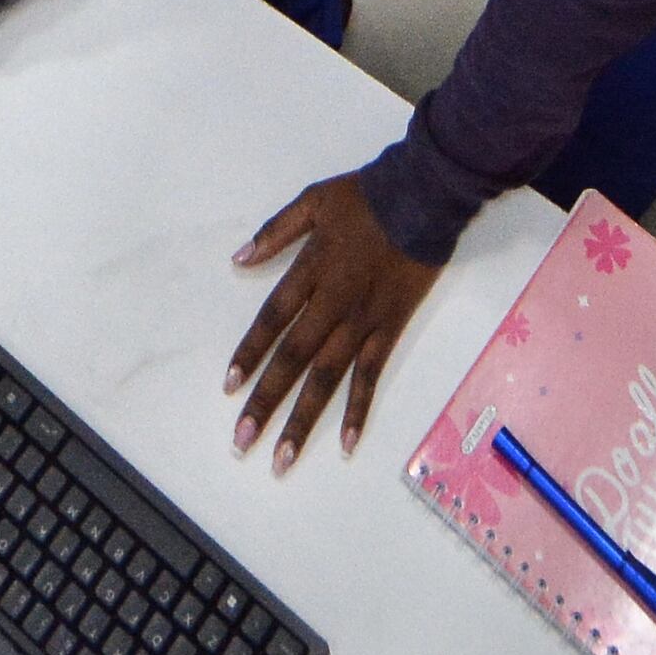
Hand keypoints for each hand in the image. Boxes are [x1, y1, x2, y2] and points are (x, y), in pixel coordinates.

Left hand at [226, 173, 439, 470]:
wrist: (425, 196)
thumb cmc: (367, 197)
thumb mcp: (314, 199)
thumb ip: (276, 232)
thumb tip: (239, 259)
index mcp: (311, 271)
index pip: (271, 320)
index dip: (249, 353)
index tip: (229, 386)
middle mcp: (332, 303)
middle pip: (292, 359)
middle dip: (266, 402)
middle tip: (242, 441)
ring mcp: (363, 321)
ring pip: (327, 378)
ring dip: (303, 420)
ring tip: (281, 458)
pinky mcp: (390, 329)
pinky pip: (371, 375)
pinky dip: (358, 410)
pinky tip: (345, 444)